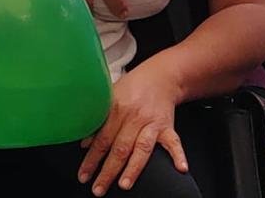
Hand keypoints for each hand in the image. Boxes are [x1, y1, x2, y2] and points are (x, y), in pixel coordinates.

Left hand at [78, 63, 187, 195]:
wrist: (161, 76)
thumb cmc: (133, 87)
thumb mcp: (110, 96)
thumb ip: (98, 119)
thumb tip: (84, 143)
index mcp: (117, 109)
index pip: (102, 139)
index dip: (91, 159)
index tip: (84, 175)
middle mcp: (135, 117)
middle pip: (120, 148)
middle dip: (108, 171)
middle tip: (98, 189)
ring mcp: (152, 123)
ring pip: (142, 148)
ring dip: (133, 168)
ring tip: (124, 184)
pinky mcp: (167, 126)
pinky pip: (173, 142)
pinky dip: (178, 155)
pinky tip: (181, 168)